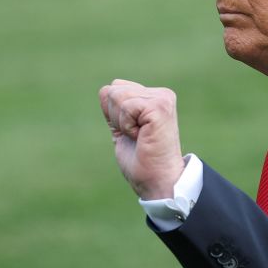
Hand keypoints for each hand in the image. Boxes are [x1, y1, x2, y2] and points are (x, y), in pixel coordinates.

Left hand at [98, 79, 185, 199]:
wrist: (158, 180)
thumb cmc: (142, 160)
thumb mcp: (122, 128)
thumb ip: (116, 108)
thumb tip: (105, 90)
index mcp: (154, 96)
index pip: (115, 87)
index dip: (114, 113)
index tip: (132, 132)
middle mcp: (161, 94)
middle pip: (113, 89)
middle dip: (116, 117)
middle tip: (136, 136)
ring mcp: (162, 99)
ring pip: (117, 96)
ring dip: (122, 122)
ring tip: (140, 136)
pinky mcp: (159, 107)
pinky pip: (126, 107)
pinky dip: (127, 126)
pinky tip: (142, 136)